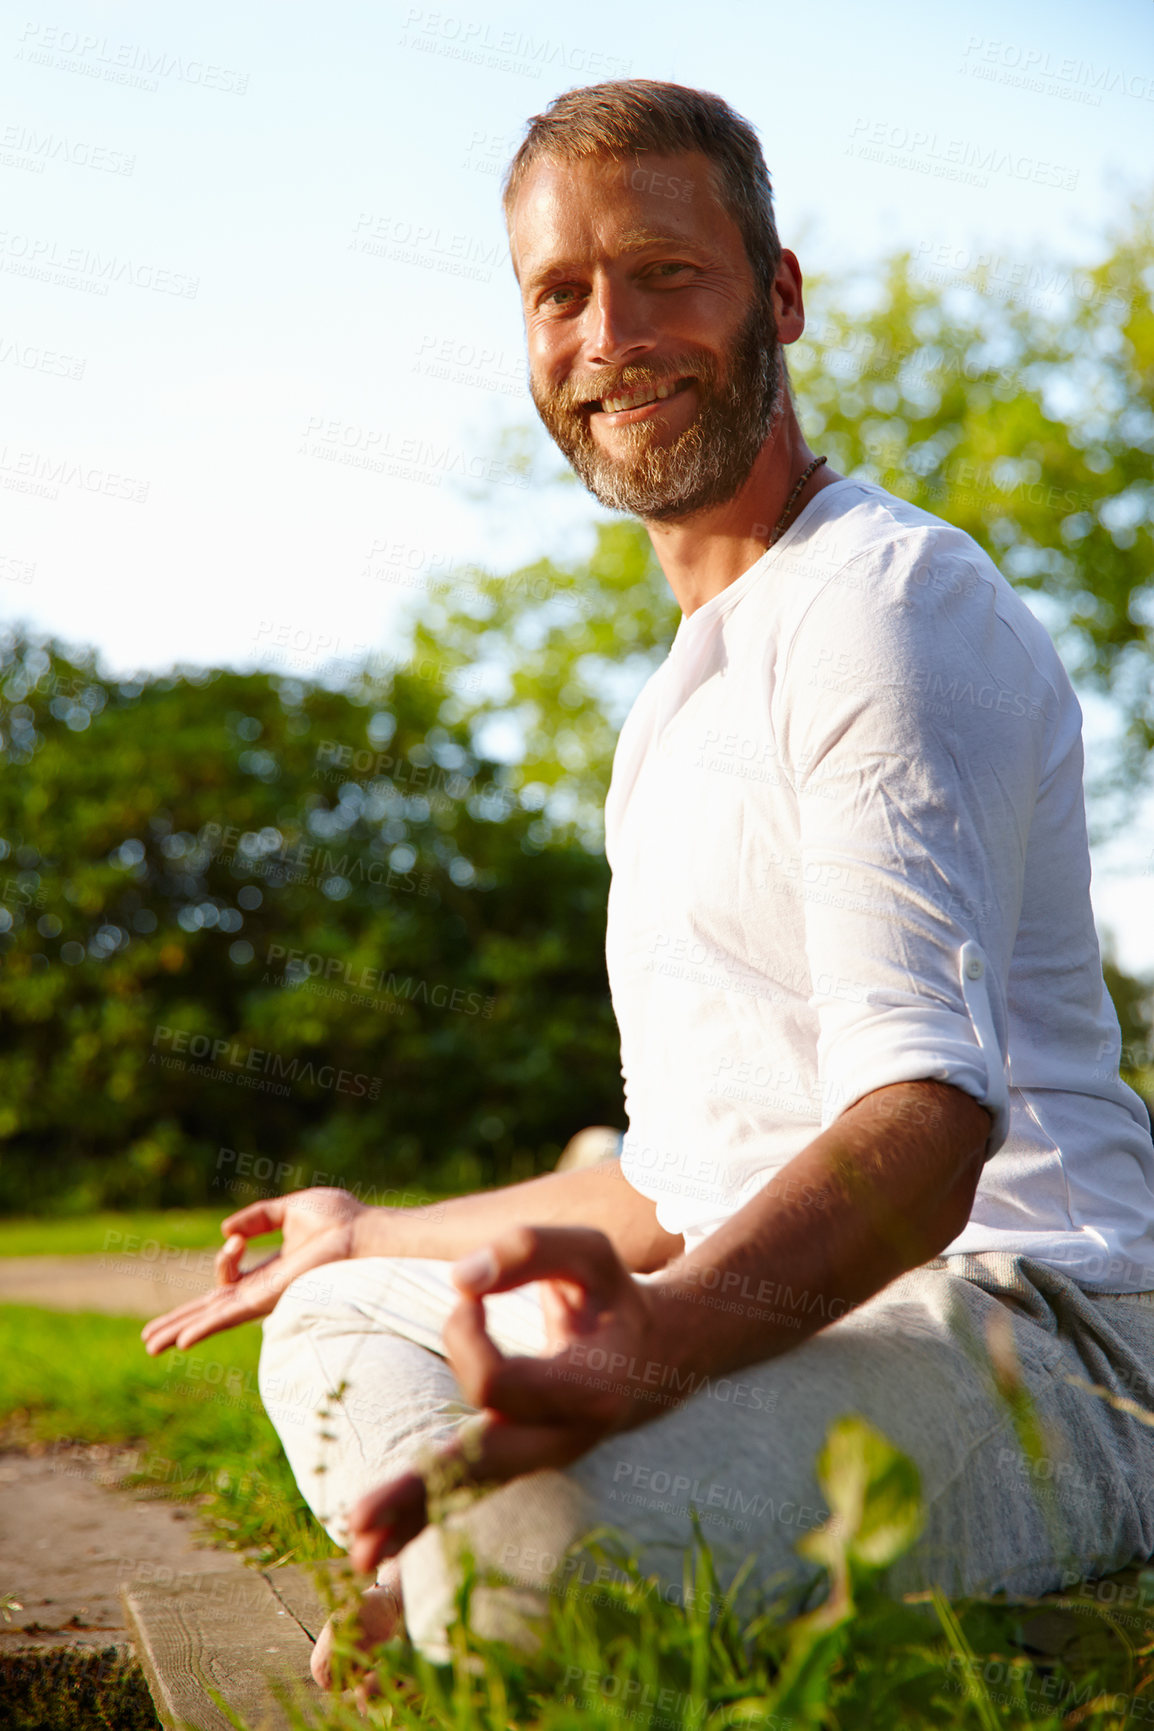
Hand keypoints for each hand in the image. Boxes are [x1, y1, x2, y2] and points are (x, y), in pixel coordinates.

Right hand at [141, 1186, 366, 1355]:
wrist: (364, 1233)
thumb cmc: (341, 1219)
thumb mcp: (290, 1209)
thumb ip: (257, 1217)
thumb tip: (225, 1231)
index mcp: (270, 1270)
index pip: (229, 1282)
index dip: (222, 1263)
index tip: (236, 1237)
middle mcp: (264, 1290)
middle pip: (212, 1310)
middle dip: (180, 1322)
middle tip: (148, 1340)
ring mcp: (264, 1297)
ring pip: (213, 1318)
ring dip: (180, 1329)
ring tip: (150, 1346)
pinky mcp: (269, 1299)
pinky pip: (228, 1315)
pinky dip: (202, 1327)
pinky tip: (180, 1341)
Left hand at [346, 1225, 682, 1572]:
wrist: (652, 1355)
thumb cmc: (611, 1296)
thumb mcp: (589, 1252)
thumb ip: (529, 1250)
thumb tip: (459, 1280)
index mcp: (586, 1391)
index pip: (498, 1383)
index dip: (465, 1334)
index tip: (467, 1293)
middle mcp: (562, 1438)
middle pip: (480, 1464)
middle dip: (419, 1486)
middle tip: (357, 1516)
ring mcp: (539, 1458)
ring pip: (469, 1491)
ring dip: (409, 1518)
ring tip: (358, 1551)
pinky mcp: (518, 1462)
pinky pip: (466, 1494)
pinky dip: (420, 1520)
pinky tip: (377, 1552)